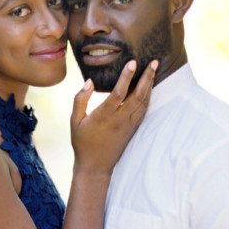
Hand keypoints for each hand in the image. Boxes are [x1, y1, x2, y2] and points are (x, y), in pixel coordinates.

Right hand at [70, 59, 155, 174]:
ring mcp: (128, 125)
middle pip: (138, 95)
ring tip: (154, 70)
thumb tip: (89, 81)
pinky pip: (144, 110)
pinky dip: (148, 97)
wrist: (95, 166)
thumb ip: (80, 100)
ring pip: (144, 102)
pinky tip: (149, 88)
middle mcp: (119, 119)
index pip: (119, 92)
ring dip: (150, 85)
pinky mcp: (133, 129)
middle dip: (147, 77)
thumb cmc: (82, 142)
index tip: (132, 62)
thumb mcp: (74, 121)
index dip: (126, 77)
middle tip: (154, 62)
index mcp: (104, 116)